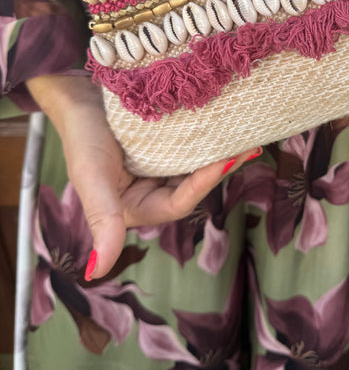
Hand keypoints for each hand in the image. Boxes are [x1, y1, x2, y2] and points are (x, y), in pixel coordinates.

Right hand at [27, 74, 259, 278]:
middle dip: (221, 169)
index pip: (179, 204)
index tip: (226, 161)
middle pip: (194, 186)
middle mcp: (151, 193)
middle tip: (248, 147)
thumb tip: (95, 274)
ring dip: (219, 154)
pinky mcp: (165, 147)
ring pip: (196, 167)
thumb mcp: (91, 179)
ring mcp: (160, 169)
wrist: (78, 96)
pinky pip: (192, 147)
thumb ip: (101, 223)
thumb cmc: (81, 138)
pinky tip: (227, 128)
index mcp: (136, 209)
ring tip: (245, 138)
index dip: (204, 185)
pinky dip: (208, 140)